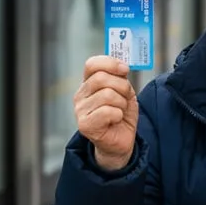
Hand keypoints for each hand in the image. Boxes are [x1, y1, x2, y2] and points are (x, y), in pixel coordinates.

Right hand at [74, 56, 138, 171]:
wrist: (121, 141)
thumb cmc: (121, 114)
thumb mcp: (124, 91)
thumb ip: (120, 77)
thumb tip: (122, 66)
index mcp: (88, 83)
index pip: (92, 64)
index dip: (111, 63)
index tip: (125, 70)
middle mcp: (80, 95)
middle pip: (102, 78)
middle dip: (122, 86)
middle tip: (125, 98)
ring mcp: (80, 110)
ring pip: (107, 95)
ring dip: (121, 103)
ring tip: (119, 111)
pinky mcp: (84, 125)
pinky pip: (108, 111)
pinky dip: (119, 115)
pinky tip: (115, 120)